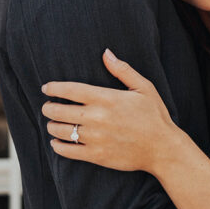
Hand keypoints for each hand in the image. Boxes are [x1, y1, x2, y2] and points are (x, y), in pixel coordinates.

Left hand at [41, 50, 175, 171]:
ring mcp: (95, 137)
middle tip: (47, 107)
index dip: (54, 88)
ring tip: (52, 124)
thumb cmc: (154, 116)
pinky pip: (68, 151)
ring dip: (52, 126)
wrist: (163, 148)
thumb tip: (106, 52)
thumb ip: (123, 70)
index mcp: (106, 98)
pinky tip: (57, 142)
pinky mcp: (96, 155)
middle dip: (48, 107)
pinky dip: (58, 146)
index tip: (46, 88)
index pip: (70, 90)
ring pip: (60, 131)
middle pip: (59, 110)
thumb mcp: (143, 88)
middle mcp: (97, 117)